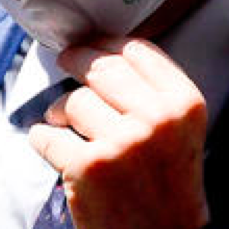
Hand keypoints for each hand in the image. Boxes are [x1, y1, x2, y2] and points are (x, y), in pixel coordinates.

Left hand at [28, 36, 210, 228]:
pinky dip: (43, 139)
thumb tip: (101, 51)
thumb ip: (151, 90)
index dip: (107, 43)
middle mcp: (156, 118)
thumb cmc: (169, 185)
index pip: (136, 50)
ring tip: (65, 122)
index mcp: (184, 103)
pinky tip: (53, 146)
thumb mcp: (179, 128)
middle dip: (76, 59)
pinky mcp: (88, 167)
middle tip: (66, 59)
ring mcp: (121, 142)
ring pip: (73, 100)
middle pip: (100, 66)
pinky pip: (47, 135)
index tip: (93, 44)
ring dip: (61, 110)